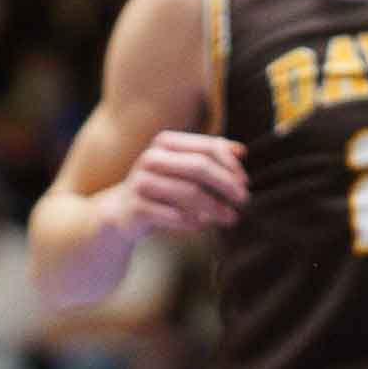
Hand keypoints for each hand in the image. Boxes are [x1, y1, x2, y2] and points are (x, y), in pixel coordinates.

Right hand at [104, 130, 247, 236]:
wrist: (122, 212)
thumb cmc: (163, 187)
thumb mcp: (184, 168)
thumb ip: (211, 157)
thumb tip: (241, 151)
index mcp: (166, 142)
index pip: (207, 147)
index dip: (230, 164)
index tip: (246, 182)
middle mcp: (152, 157)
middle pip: (199, 167)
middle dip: (226, 184)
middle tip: (244, 200)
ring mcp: (141, 181)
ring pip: (188, 192)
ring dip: (214, 207)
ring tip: (231, 218)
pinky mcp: (136, 207)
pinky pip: (173, 215)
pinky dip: (192, 222)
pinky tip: (203, 225)